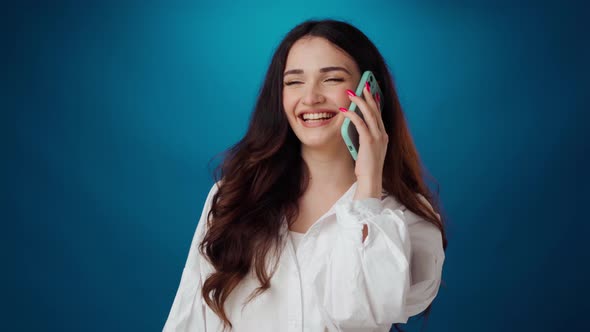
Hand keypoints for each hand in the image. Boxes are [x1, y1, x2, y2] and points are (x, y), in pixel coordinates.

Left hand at [339, 83, 387, 199]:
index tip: (371, 91)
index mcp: (383, 136)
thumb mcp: (367, 150)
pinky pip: (360, 123)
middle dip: (368, 96)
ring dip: (359, 101)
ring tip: (351, 93)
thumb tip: (355, 127)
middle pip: (375, 110)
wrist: (370, 180)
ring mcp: (377, 137)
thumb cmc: (366, 168)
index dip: (374, 101)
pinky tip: (344, 110)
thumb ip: (364, 138)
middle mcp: (383, 134)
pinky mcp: (369, 141)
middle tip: (362, 85)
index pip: (379, 114)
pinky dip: (352, 115)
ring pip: (369, 113)